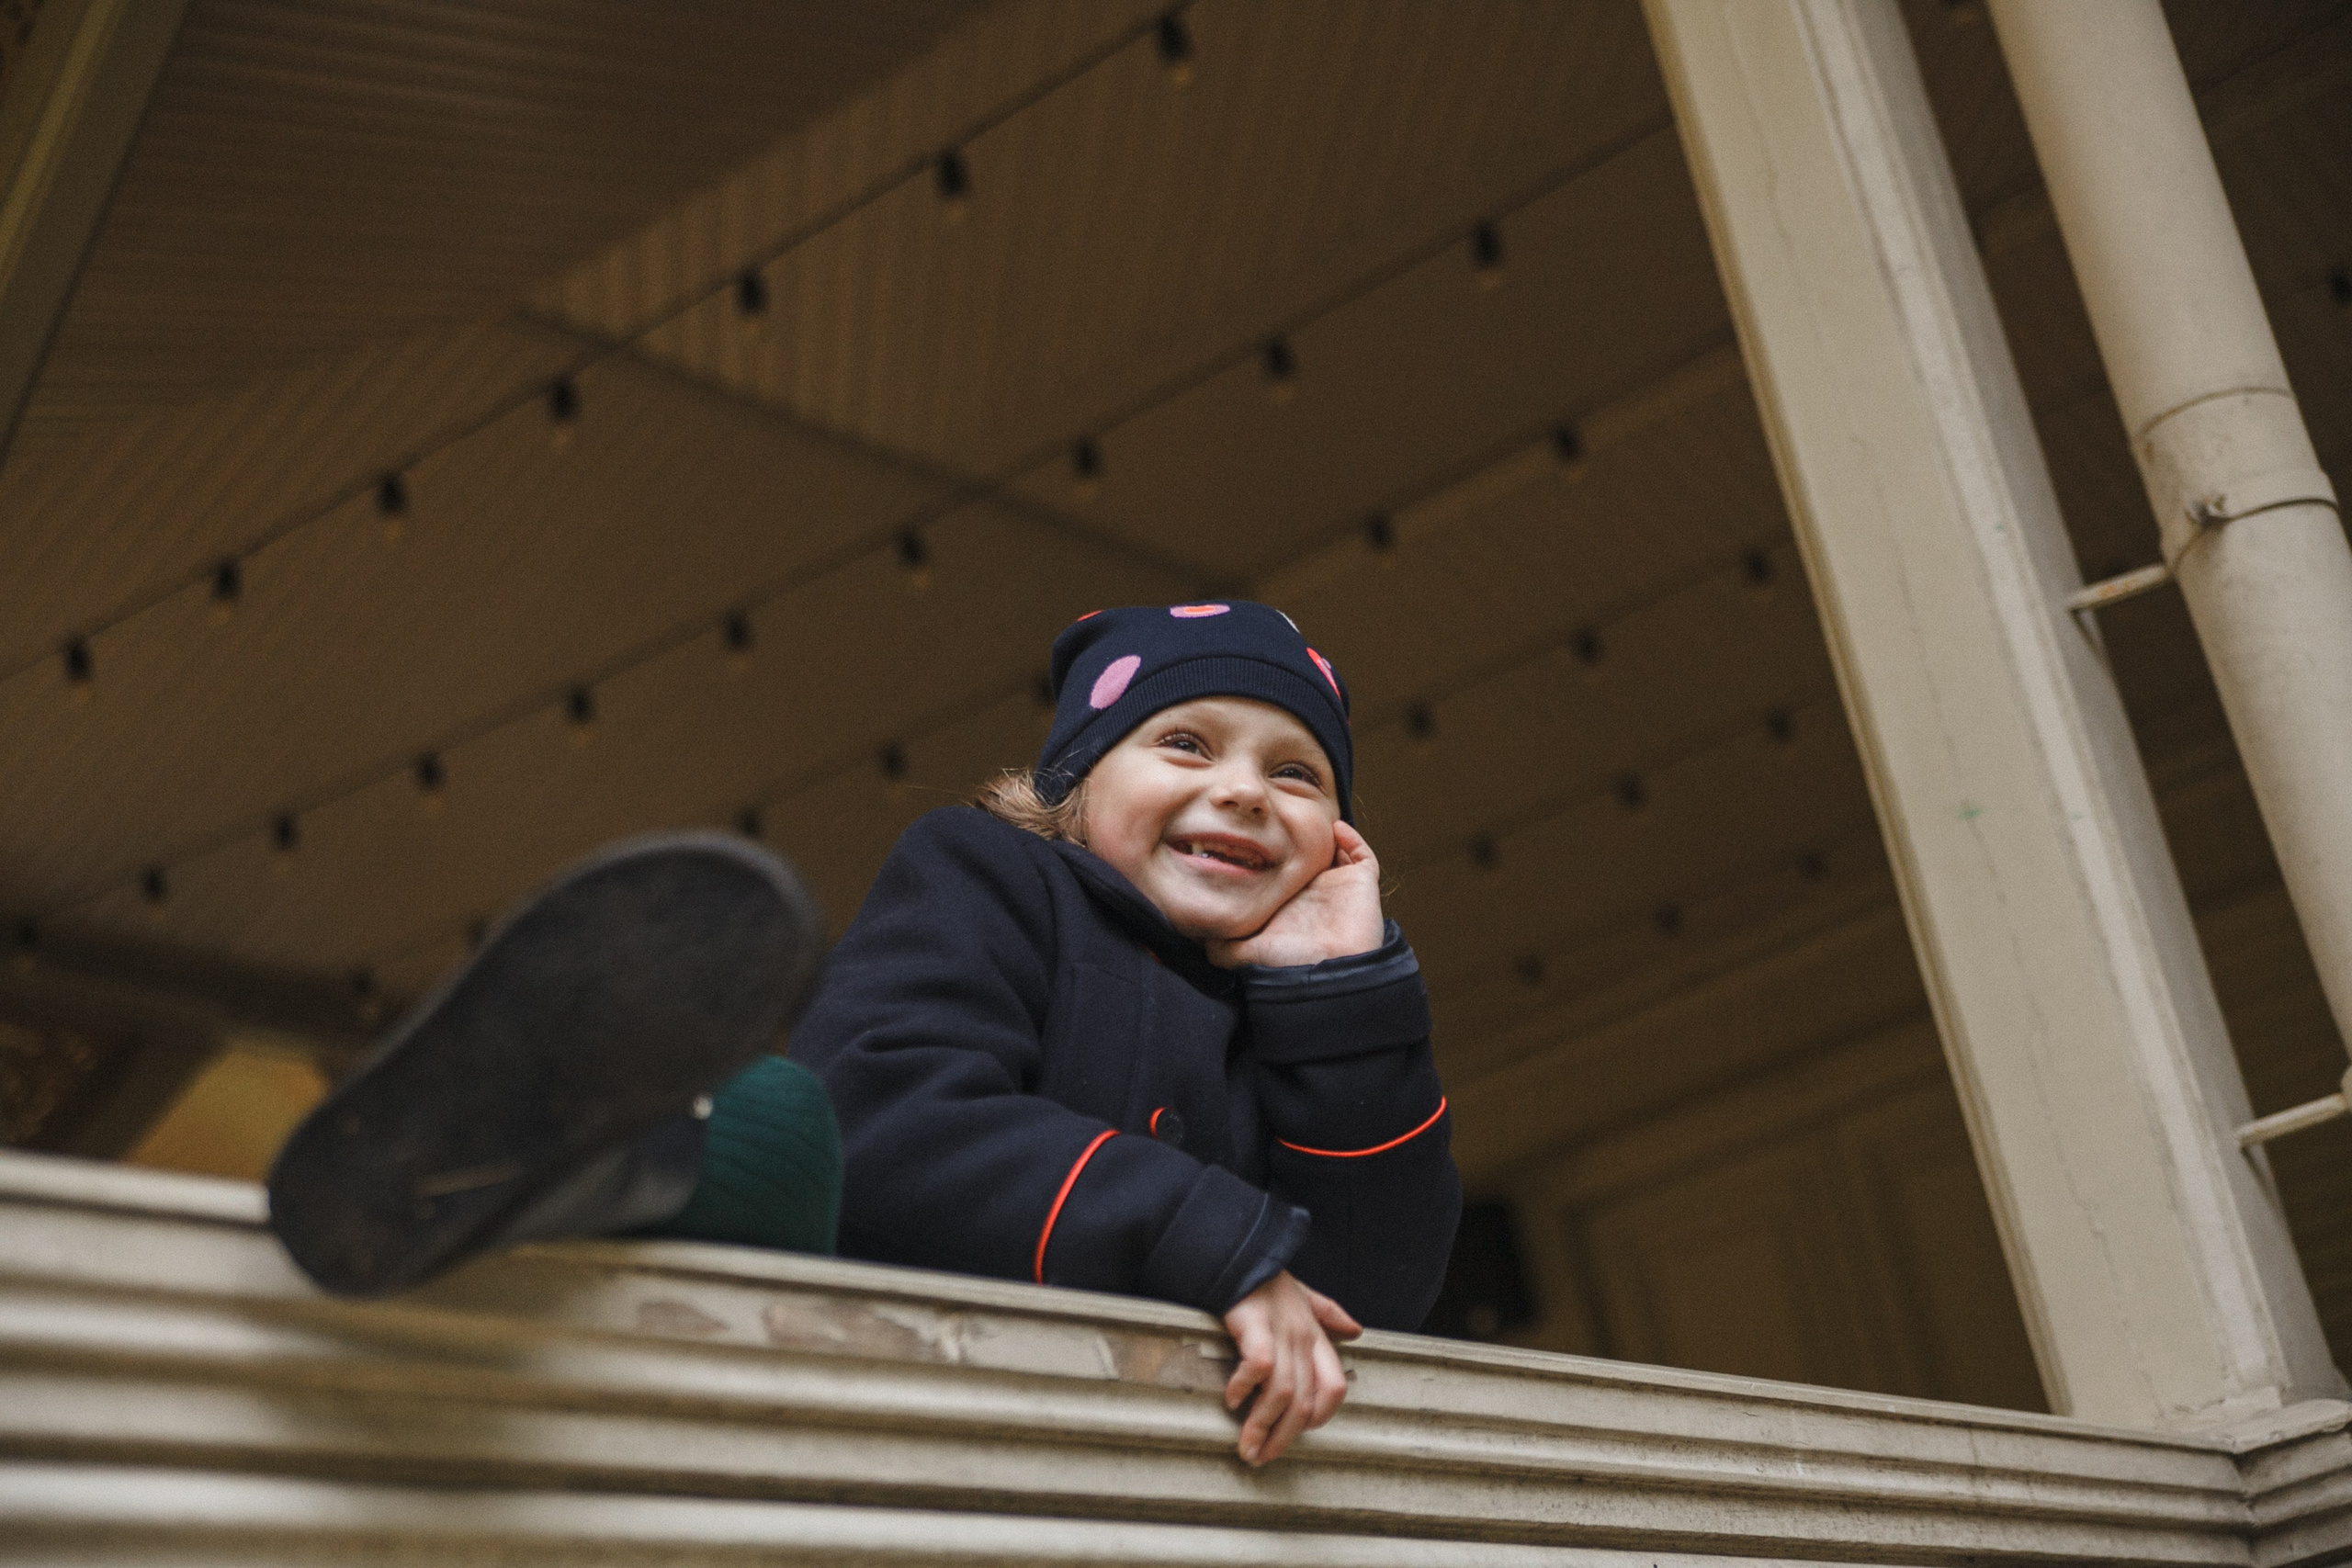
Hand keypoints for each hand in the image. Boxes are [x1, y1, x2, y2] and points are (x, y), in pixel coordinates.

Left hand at [1206, 821, 1383, 969]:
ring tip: (1308, 815)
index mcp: (1286, 906)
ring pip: (1334, 854)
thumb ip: (1217, 943)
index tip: (1254, 833)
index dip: (1269, 855)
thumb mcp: (1240, 951)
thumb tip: (1194, 934)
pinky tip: (1335, 828)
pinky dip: (1352, 839)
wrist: (1327, 975)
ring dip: (1324, 835)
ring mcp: (1337, 889)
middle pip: (1305, 860)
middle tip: (1282, 815)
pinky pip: (1363, 856)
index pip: (1278, 874)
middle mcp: (1311, 895)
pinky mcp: (1361, 885)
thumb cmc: (1285, 964)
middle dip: (1296, 838)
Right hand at [1219, 1270, 1361, 1466]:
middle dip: (1283, 1438)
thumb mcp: (1305, 1295)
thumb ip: (1329, 1314)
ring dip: (1262, 1427)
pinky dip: (1245, 1388)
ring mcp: (1281, 1333)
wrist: (1241, 1253)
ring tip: (1246, 1448)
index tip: (1295, 1432)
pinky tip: (1231, 1400)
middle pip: (1305, 1402)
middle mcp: (1303, 1338)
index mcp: (1316, 1336)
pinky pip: (1258, 1367)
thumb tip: (1356, 1330)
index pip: (1335, 1387)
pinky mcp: (1255, 1327)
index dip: (1320, 1416)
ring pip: (1282, 1393)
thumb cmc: (1268, 1279)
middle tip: (1261, 1458)